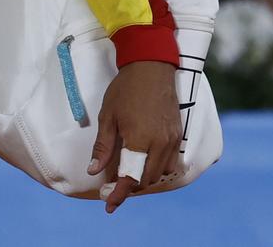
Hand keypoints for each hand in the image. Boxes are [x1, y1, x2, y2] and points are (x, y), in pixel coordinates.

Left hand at [90, 60, 181, 212]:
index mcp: (140, 140)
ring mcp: (171, 140)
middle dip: (129, 188)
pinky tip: (144, 162)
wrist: (151, 68)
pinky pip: (170, 162)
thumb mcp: (108, 117)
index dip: (119, 194)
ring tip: (127, 175)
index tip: (109, 204)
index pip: (130, 178)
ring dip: (144, 178)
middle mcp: (160, 144)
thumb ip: (103, 147)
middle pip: (146, 179)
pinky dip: (157, 168)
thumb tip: (94, 171)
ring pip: (159, 173)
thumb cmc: (125, 90)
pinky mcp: (177, 135)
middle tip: (112, 189)